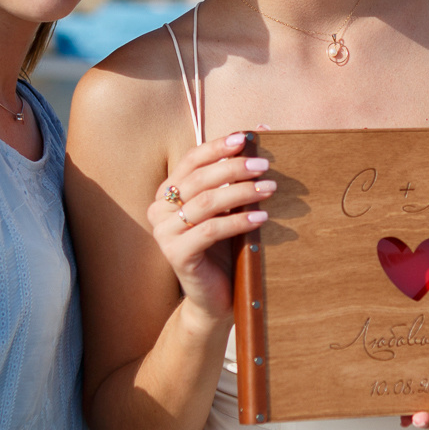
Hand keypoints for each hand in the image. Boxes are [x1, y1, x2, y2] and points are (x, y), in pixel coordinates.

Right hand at [147, 133, 272, 320]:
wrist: (216, 297)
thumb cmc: (224, 249)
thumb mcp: (228, 208)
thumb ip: (234, 177)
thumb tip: (262, 132)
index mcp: (167, 193)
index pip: (191, 161)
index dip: (217, 147)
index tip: (245, 138)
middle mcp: (158, 210)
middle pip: (199, 179)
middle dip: (234, 168)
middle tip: (264, 165)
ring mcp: (164, 234)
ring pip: (206, 203)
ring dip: (241, 192)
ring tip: (270, 189)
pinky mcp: (176, 255)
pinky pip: (209, 230)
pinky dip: (238, 221)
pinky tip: (261, 218)